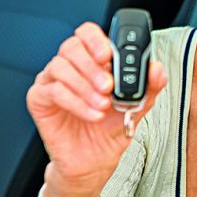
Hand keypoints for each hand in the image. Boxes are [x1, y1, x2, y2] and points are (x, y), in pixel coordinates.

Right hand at [26, 22, 166, 196]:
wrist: (93, 162)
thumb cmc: (110, 130)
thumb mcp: (137, 107)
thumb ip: (150, 86)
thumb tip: (157, 70)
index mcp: (92, 61)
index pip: (87, 34)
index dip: (96, 39)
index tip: (108, 55)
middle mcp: (70, 67)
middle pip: (71, 47)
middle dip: (92, 66)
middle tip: (108, 86)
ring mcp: (51, 81)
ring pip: (60, 67)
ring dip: (85, 87)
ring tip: (103, 106)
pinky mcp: (39, 100)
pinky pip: (53, 91)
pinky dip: (76, 103)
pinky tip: (93, 115)